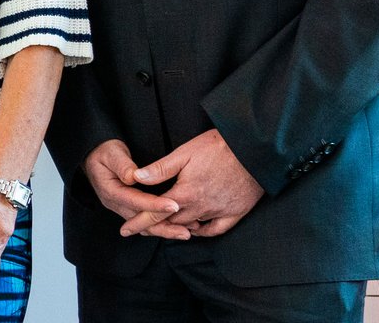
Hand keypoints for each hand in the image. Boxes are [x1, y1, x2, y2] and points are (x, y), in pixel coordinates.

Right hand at [81, 140, 187, 240]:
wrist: (94, 156)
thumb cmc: (104, 152)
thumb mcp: (111, 153)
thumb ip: (122, 164)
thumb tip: (133, 176)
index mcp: (110, 190)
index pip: (135, 201)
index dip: (155, 205)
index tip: (174, 205)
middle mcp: (115, 203)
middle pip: (141, 220)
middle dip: (164, 226)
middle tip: (185, 232)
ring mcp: (121, 207)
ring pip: (144, 225)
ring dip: (164, 230)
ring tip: (185, 233)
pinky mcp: (128, 208)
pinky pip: (144, 221)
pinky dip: (160, 225)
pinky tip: (176, 227)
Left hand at [133, 129, 263, 237]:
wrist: (253, 149)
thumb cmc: (217, 147)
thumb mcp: (184, 153)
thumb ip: (160, 169)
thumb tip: (135, 177)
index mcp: (185, 193)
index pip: (155, 213)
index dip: (139, 222)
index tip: (125, 230)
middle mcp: (201, 207)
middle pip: (173, 222)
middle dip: (156, 226)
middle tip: (143, 227)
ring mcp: (219, 211)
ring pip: (192, 226)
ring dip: (178, 227)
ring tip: (167, 226)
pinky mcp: (236, 212)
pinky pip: (217, 229)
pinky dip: (204, 231)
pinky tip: (196, 226)